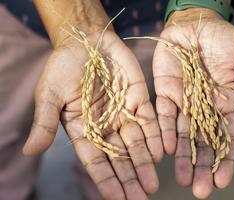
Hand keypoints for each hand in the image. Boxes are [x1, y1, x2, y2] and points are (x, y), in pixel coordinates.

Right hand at [23, 3, 162, 198]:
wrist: (86, 41)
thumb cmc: (63, 67)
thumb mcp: (50, 94)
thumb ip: (44, 122)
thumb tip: (29, 151)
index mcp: (83, 130)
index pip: (95, 160)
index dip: (105, 180)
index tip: (116, 199)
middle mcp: (106, 127)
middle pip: (119, 157)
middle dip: (129, 178)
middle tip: (141, 197)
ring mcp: (124, 114)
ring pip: (137, 144)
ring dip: (145, 163)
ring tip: (152, 183)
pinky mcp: (139, 99)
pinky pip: (149, 121)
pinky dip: (155, 137)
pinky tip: (161, 153)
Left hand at [153, 8, 233, 198]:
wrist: (193, 25)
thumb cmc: (222, 37)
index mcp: (226, 103)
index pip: (227, 137)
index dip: (225, 158)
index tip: (222, 180)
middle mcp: (204, 109)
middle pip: (204, 143)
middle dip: (202, 166)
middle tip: (200, 190)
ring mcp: (185, 103)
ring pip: (183, 135)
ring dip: (182, 157)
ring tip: (182, 179)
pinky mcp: (166, 94)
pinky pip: (165, 117)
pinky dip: (166, 132)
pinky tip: (165, 150)